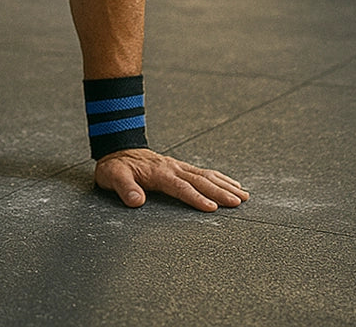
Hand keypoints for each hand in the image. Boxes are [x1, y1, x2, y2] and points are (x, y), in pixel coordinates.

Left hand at [94, 148, 248, 211]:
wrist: (116, 147)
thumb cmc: (115, 166)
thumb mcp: (112, 176)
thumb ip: (124, 188)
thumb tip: (137, 201)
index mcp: (158, 173)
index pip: (180, 187)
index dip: (196, 198)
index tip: (212, 208)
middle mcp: (172, 167)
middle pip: (199, 181)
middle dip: (220, 192)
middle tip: (239, 202)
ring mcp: (177, 166)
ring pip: (205, 175)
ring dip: (224, 185)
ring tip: (243, 195)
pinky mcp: (180, 167)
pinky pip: (203, 172)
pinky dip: (219, 178)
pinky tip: (231, 184)